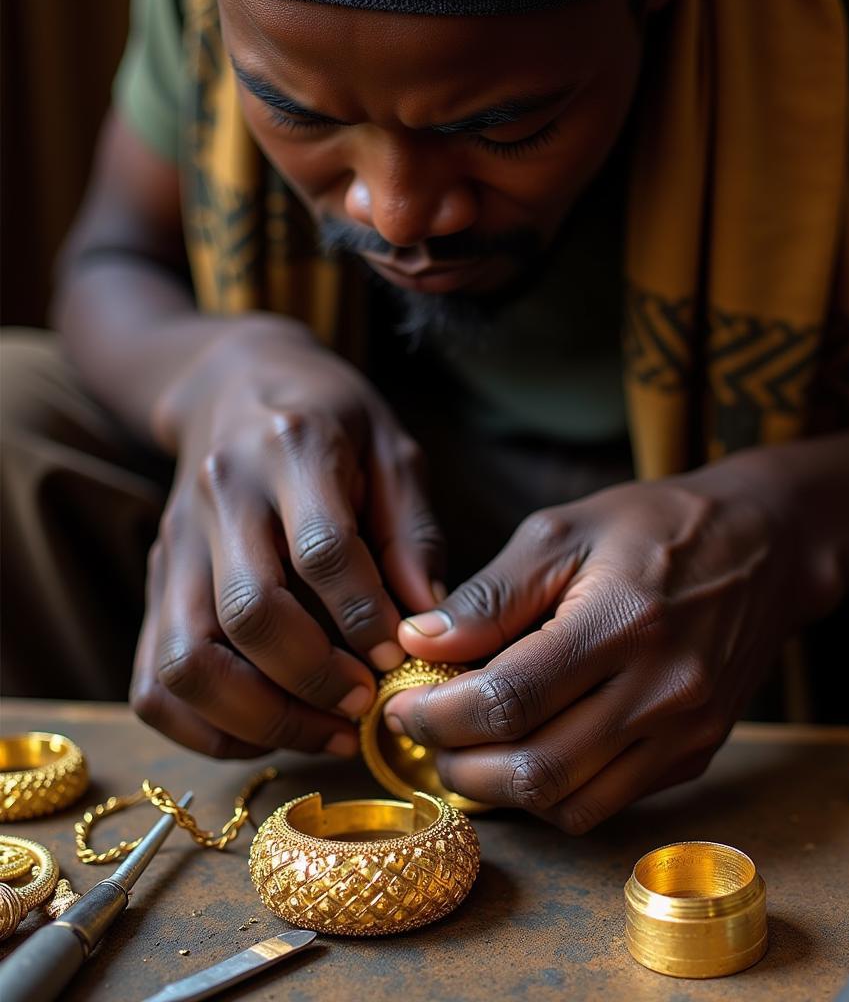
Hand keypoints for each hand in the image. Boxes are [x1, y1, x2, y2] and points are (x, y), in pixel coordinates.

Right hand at [130, 318, 444, 757]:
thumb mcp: (393, 451)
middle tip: (366, 706)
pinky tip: (267, 729)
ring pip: (186, 659)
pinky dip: (204, 725)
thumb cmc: (333, 420)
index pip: (321, 550)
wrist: (232, 383)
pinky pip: (153, 678)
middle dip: (315, 678)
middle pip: (249, 612)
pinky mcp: (156, 582)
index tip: (400, 658)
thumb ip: (413, 533)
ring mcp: (176, 543)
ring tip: (324, 731)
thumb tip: (428, 623)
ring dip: (258, 716)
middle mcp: (222, 497)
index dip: (364, 617)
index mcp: (294, 450)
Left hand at [387, 454, 839, 831]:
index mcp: (623, 622)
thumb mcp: (564, 531)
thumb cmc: (656, 526)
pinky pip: (608, 803)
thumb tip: (419, 643)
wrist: (765, 547)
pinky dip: (552, 793)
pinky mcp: (696, 755)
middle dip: (458, 764)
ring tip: (467, 748)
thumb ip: (491, 595)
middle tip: (425, 734)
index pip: (508, 700)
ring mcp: (687, 733)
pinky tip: (527, 750)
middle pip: (535, 770)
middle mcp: (663, 691)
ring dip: (500, 790)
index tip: (401, 705)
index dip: (438, 714)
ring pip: (569, 804)